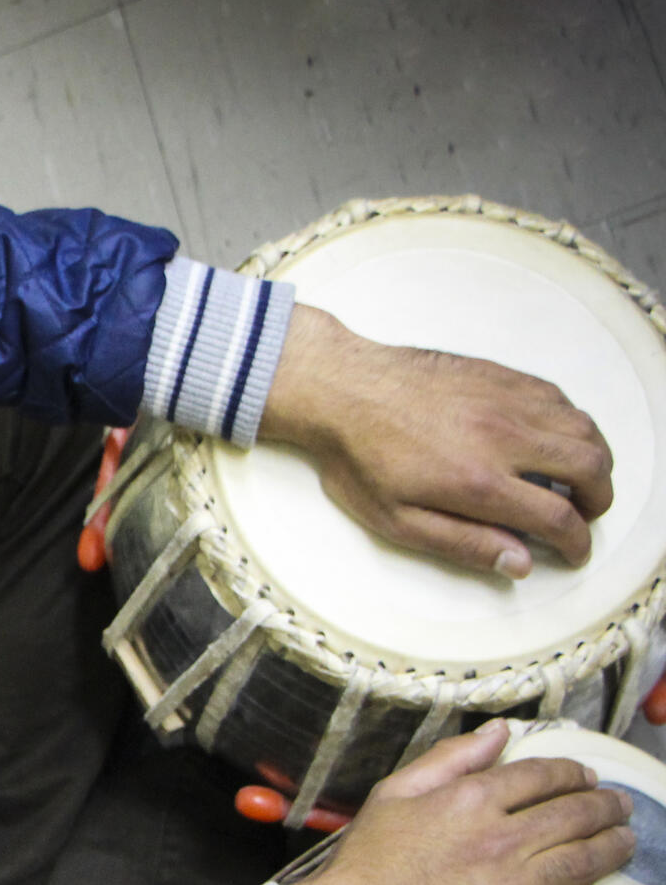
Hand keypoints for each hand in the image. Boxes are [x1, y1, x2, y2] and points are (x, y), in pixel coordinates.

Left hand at [258, 305, 613, 577]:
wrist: (338, 388)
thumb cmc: (357, 457)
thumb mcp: (396, 520)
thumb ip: (464, 544)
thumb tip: (520, 563)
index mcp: (479, 482)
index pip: (559, 519)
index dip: (576, 543)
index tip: (572, 552)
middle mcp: (503, 437)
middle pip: (590, 467)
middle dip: (599, 500)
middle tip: (583, 514)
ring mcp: (504, 400)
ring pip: (583, 428)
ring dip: (592, 459)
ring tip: (574, 479)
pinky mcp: (498, 375)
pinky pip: (557, 397)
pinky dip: (569, 422)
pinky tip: (549, 437)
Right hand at [307, 720, 633, 884]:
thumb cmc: (376, 855)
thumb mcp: (398, 790)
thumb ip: (451, 756)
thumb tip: (496, 730)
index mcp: (469, 799)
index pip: (539, 775)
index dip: (569, 770)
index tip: (582, 772)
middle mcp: (499, 836)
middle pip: (571, 812)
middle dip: (602, 803)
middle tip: (616, 801)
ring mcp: (514, 876)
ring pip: (582, 854)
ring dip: (611, 840)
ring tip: (624, 833)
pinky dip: (592, 875)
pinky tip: (600, 867)